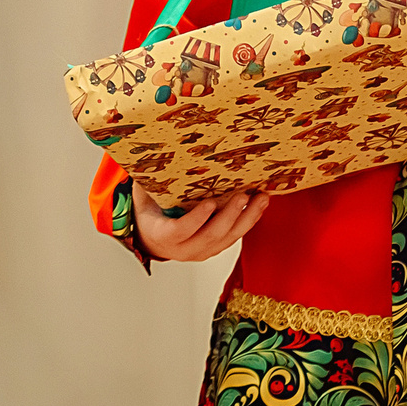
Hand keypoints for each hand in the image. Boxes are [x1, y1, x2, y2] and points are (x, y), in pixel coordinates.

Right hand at [134, 184, 269, 261]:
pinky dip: (249, 221)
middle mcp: (183, 249)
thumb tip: (152, 153)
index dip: (195, 219)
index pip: (179, 230)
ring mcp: (201, 251)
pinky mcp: (215, 249)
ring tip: (262, 198)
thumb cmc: (150, 213)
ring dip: (247, 218)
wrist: (153, 239)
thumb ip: (149, 181)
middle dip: (230, 215)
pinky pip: (234, 237)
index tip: (209, 202)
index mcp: (162, 235)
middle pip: (210, 235)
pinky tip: (260, 206)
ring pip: (227, 238)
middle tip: (243, 195)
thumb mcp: (144, 198)